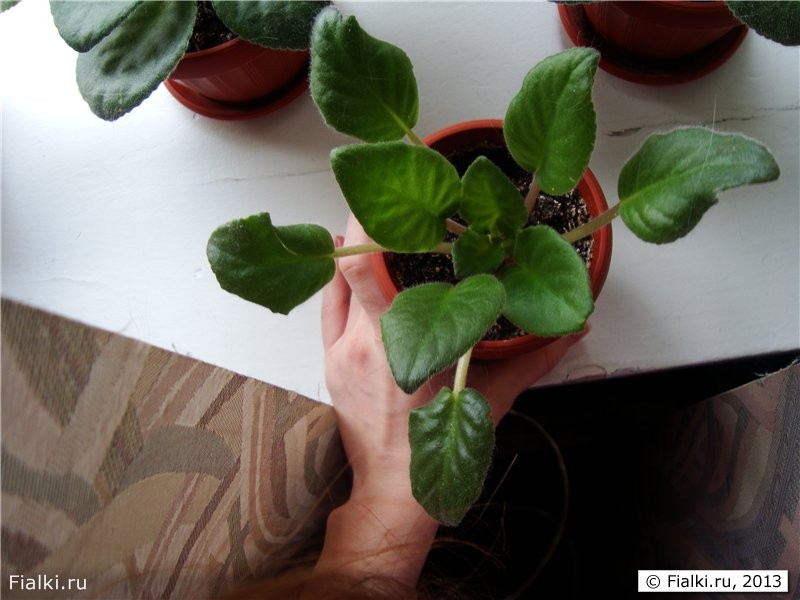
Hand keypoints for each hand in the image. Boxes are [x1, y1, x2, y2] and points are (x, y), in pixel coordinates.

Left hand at [322, 215, 587, 497]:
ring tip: (378, 225)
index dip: (371, 225)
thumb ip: (534, 359)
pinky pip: (326, 306)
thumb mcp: (492, 401)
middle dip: (369, 226)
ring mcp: (337, 352)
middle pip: (349, 265)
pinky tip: (349, 260)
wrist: (393, 492)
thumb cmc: (438, 449)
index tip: (390, 196)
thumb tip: (573, 330)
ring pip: (336, 282)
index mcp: (397, 345)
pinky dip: (338, 279)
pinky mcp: (327, 362)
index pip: (367, 268)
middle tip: (392, 200)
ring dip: (353, 250)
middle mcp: (359, 342)